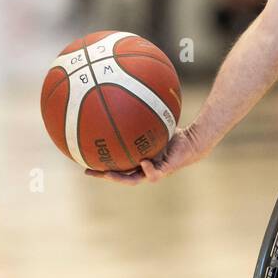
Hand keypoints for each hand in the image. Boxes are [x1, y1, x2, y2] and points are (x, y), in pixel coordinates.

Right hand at [84, 122, 209, 185]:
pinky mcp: (166, 170)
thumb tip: (125, 97)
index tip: (84, 162)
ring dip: (120, 178)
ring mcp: (154, 171)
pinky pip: (154, 173)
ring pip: (134, 180)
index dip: (100, 166)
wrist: (193, 140)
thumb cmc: (173, 132)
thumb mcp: (153, 122)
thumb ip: (139, 116)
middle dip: (103, 175)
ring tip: (108, 173)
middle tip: (88, 171)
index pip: (115, 166)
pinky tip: (143, 162)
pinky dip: (148, 169)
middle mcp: (143, 168)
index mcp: (137, 160)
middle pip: (119, 176)